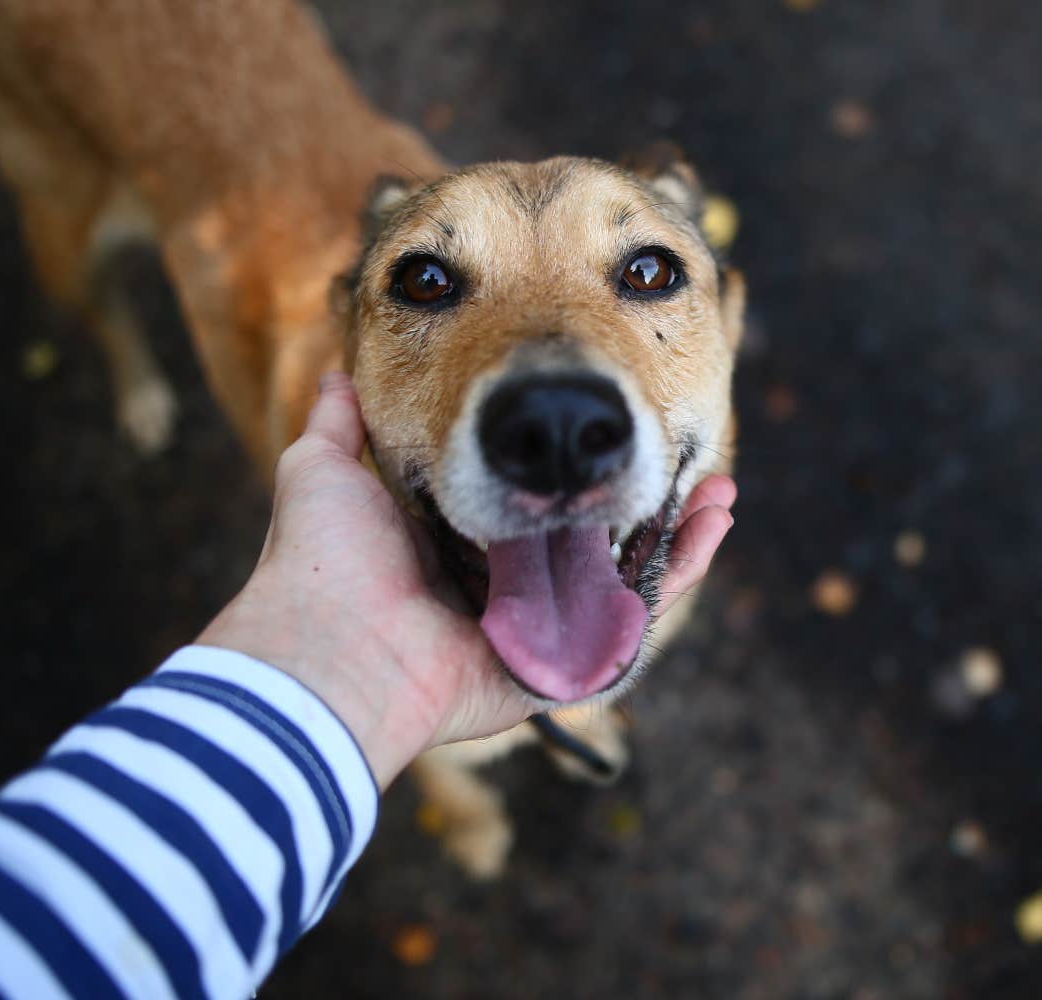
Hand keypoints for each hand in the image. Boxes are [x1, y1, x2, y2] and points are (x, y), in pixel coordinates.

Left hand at [198, 372, 736, 787]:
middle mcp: (501, 590)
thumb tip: (336, 377)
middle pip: (591, 541)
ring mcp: (537, 630)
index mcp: (451, 545)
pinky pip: (634, 620)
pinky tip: (711, 523)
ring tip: (718, 485)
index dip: (573, 467)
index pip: (530, 502)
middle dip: (640, 497)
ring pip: (625, 577)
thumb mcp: (323, 470)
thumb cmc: (325, 562)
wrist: (333, 648)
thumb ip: (338, 426)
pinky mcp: (562, 665)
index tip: (609, 417)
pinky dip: (678, 572)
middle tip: (675, 450)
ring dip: (678, 531)